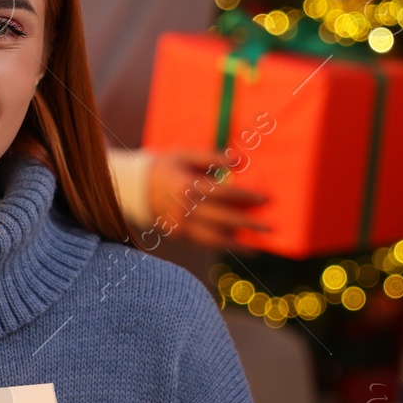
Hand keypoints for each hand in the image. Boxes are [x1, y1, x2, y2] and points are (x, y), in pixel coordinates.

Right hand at [148, 150, 267, 248]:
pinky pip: (202, 243)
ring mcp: (180, 226)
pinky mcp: (177, 235)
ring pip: (213, 239)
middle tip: (270, 228)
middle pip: (223, 219)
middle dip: (248, 225)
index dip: (246, 197)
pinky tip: (237, 247)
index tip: (266, 199)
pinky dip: (221, 246)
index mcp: (188, 187)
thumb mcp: (185, 155)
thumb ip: (211, 158)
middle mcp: (185, 209)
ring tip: (257, 248)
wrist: (133, 187)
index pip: (224, 194)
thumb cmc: (165, 166)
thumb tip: (238, 160)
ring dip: (237, 245)